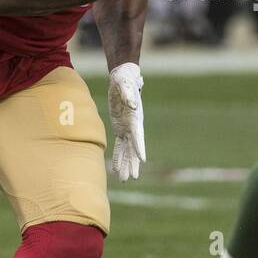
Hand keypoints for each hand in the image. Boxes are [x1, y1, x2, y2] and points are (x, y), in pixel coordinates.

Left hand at [107, 62, 145, 180]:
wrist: (124, 78)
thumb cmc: (124, 81)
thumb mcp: (124, 85)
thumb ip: (127, 93)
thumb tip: (132, 104)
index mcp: (135, 117)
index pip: (138, 135)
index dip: (139, 147)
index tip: (142, 160)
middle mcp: (133, 125)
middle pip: (134, 148)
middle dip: (133, 163)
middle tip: (132, 177)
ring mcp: (127, 128)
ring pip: (127, 150)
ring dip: (125, 164)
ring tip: (125, 179)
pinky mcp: (120, 128)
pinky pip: (120, 145)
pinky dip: (118, 156)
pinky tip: (116, 168)